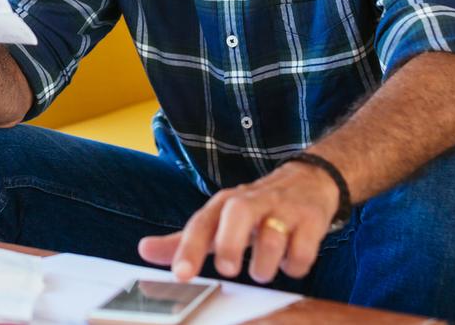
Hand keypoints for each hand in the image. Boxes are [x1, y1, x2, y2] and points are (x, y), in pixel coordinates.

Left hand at [138, 160, 339, 283]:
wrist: (308, 181)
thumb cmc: (254, 209)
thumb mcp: (219, 220)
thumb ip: (184, 239)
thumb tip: (143, 250)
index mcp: (224, 205)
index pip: (201, 223)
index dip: (188, 248)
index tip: (180, 274)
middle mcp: (250, 203)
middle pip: (237, 215)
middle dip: (230, 244)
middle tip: (227, 269)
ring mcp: (282, 210)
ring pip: (273, 236)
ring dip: (265, 263)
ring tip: (262, 271)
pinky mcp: (311, 220)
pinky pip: (303, 249)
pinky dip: (295, 264)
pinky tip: (291, 263)